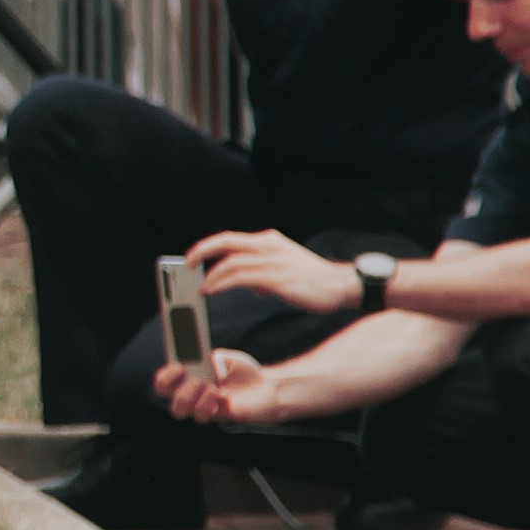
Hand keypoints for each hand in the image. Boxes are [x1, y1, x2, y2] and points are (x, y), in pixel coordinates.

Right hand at [158, 341, 292, 425]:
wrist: (269, 387)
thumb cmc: (244, 372)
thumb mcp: (226, 358)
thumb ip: (213, 358)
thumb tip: (207, 366)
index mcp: (190, 381)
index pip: (163, 385)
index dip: (165, 377)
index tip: (179, 367)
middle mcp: (194, 398)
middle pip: (172, 402)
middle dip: (183, 390)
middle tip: (198, 380)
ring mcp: (206, 409)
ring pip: (184, 412)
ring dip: (197, 398)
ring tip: (215, 388)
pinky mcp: (221, 417)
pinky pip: (207, 415)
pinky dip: (215, 402)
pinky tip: (226, 395)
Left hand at [188, 228, 360, 313]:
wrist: (342, 286)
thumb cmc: (316, 280)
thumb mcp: (287, 267)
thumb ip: (266, 272)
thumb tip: (252, 287)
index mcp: (270, 241)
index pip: (232, 238)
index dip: (210, 245)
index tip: (195, 255)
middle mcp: (268, 246)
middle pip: (225, 241)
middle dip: (202, 251)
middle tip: (188, 263)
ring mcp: (270, 260)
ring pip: (229, 262)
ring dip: (211, 275)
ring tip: (201, 287)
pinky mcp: (273, 277)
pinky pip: (238, 277)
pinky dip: (221, 283)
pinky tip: (212, 291)